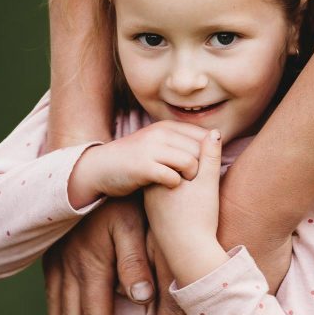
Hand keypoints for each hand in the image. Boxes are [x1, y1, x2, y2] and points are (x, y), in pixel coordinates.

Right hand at [43, 195, 154, 314]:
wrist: (93, 170)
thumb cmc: (125, 199)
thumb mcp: (136, 224)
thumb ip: (137, 260)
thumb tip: (141, 297)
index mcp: (91, 263)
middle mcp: (69, 268)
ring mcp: (58, 264)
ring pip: (58, 314)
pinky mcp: (53, 260)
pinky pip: (51, 299)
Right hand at [67, 121, 209, 207]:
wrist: (100, 167)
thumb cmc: (135, 159)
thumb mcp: (158, 143)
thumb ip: (181, 142)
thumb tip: (213, 142)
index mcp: (167, 126)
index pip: (205, 135)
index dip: (211, 154)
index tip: (206, 168)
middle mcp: (160, 133)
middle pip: (201, 150)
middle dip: (204, 167)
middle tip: (196, 180)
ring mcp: (151, 149)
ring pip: (190, 162)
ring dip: (192, 177)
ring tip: (185, 183)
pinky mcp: (143, 167)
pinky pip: (172, 177)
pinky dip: (175, 185)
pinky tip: (170, 188)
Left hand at [144, 129, 227, 284]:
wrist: (188, 253)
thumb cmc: (198, 217)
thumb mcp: (208, 183)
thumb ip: (210, 156)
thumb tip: (215, 131)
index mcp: (159, 174)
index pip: (178, 155)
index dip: (197, 159)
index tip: (208, 174)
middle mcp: (150, 188)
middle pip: (173, 170)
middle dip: (190, 172)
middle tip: (204, 187)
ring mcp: (151, 205)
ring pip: (170, 187)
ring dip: (186, 187)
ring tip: (201, 200)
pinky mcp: (157, 219)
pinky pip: (169, 203)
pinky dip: (181, 202)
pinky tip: (192, 212)